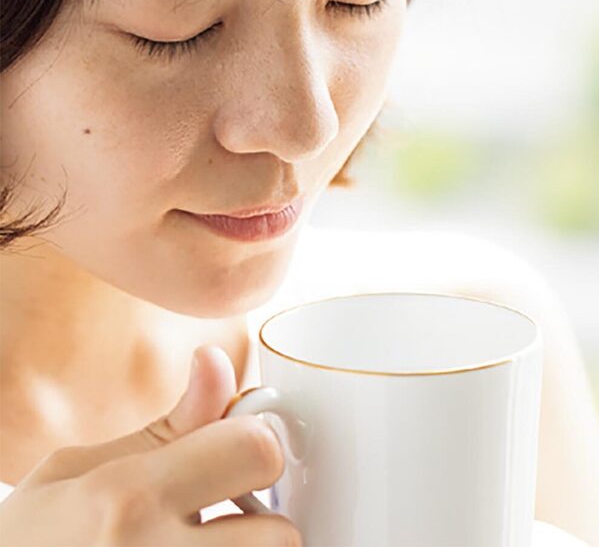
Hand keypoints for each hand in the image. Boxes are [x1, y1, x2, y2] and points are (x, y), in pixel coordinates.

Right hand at [0, 345, 301, 545]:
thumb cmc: (26, 542)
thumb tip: (217, 361)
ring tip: (205, 545)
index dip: (257, 443)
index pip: (256, 451)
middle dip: (264, 519)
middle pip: (281, 535)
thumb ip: (168, 427)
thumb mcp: (77, 472)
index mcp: (130, 498)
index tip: (239, 450)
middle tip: (228, 515)